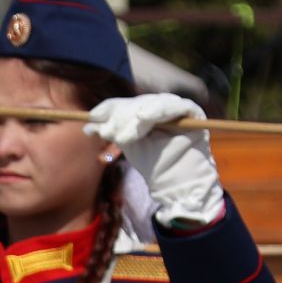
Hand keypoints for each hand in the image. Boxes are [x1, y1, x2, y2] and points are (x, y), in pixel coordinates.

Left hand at [84, 93, 222, 227]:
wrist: (174, 179)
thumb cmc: (152, 162)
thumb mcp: (127, 144)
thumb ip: (112, 132)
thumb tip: (88, 125)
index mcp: (144, 111)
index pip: (124, 103)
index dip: (108, 108)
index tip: (91, 116)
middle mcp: (160, 106)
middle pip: (136, 103)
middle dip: (119, 118)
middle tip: (107, 134)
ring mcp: (177, 108)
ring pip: (152, 104)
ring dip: (134, 118)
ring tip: (123, 137)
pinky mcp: (193, 112)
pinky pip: (176, 106)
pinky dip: (159, 110)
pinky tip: (143, 117)